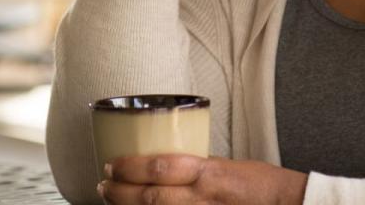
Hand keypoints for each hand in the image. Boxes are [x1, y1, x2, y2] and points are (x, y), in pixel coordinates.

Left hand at [98, 154, 308, 204]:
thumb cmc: (261, 184)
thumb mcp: (225, 165)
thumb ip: (197, 166)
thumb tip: (167, 163)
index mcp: (208, 173)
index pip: (160, 167)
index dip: (130, 168)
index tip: (111, 164)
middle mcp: (203, 198)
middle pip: (151, 197)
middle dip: (121, 192)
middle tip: (103, 185)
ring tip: (111, 200)